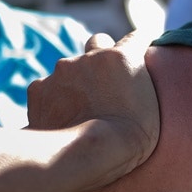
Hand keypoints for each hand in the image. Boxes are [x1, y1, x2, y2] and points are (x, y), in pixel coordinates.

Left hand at [26, 31, 159, 189]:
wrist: (87, 154)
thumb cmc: (129, 140)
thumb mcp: (151, 111)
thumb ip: (138, 89)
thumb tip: (128, 86)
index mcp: (121, 58)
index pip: (136, 37)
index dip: (140, 41)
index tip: (142, 43)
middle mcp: (90, 57)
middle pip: (98, 42)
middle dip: (99, 53)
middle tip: (103, 77)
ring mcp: (62, 71)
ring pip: (69, 68)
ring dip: (74, 82)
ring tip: (78, 112)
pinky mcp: (39, 89)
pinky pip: (45, 88)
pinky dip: (51, 100)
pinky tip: (57, 120)